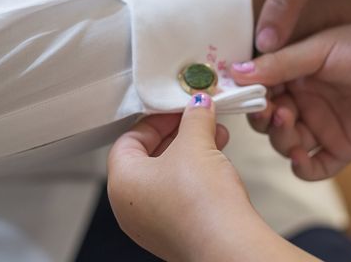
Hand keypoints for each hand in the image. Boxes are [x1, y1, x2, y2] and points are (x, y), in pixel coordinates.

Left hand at [107, 95, 317, 261]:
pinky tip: (219, 163)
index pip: (129, 139)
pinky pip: (180, 194)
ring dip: (193, 151)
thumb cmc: (201, 203)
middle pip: (149, 156)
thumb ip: (195, 118)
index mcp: (122, 183)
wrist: (227, 245)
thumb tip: (197, 105)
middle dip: (180, 133)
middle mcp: (131, 207)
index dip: (157, 119)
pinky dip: (197, 174)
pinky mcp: (176, 232)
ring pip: (168, 175)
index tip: (178, 108)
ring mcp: (153, 223)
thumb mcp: (196, 144)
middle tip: (199, 119)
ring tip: (216, 137)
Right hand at [232, 16, 350, 180]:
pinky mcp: (342, 147)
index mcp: (297, 74)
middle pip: (269, 120)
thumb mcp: (319, 49)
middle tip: (269, 108)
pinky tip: (300, 155)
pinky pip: (314, 167)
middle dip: (263, 117)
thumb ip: (280, 63)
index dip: (250, 94)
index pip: (262, 90)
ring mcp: (323, 126)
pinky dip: (301, 167)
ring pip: (286, 143)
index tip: (240, 94)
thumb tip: (235, 70)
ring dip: (280, 137)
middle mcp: (306, 100)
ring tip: (289, 118)